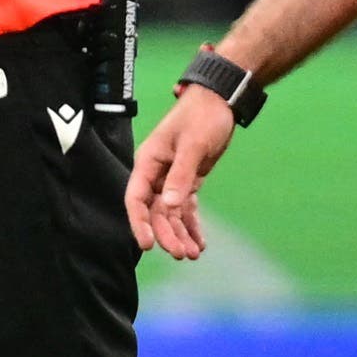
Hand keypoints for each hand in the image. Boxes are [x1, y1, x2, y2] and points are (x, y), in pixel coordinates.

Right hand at [126, 86, 237, 260]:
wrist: (221, 101)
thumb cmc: (202, 116)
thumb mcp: (193, 145)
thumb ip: (180, 175)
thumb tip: (168, 205)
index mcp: (148, 162)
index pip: (136, 198)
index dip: (139, 223)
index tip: (148, 245)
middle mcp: (156, 174)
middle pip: (155, 211)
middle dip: (167, 234)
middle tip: (182, 254)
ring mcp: (171, 179)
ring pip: (170, 213)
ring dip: (180, 234)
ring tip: (193, 254)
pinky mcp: (188, 181)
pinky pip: (186, 208)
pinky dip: (192, 225)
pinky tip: (200, 243)